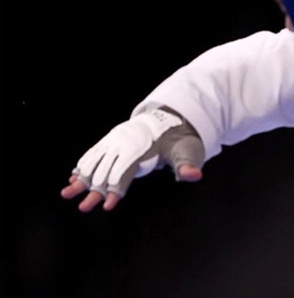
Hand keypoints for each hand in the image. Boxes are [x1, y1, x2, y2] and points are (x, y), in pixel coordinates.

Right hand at [61, 106, 205, 211]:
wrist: (168, 119)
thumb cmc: (178, 140)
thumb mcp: (188, 150)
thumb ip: (188, 164)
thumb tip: (194, 176)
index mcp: (143, 150)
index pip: (126, 173)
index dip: (118, 190)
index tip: (109, 205)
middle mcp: (125, 146)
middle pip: (108, 171)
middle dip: (95, 191)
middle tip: (84, 207)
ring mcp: (117, 143)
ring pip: (96, 163)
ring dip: (82, 179)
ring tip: (66, 192)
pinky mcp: (112, 142)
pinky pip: (95, 155)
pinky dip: (84, 166)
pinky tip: (73, 178)